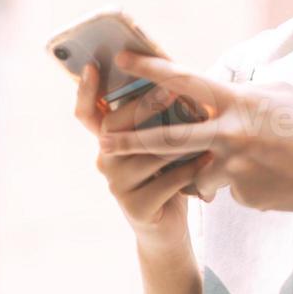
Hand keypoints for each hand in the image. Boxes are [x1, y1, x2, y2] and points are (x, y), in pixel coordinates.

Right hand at [73, 61, 211, 249]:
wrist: (167, 227)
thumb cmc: (166, 173)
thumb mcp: (159, 141)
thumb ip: (156, 115)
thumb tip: (170, 74)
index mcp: (108, 140)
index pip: (87, 112)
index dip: (84, 91)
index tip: (91, 66)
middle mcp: (105, 160)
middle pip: (115, 127)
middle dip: (145, 107)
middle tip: (172, 91)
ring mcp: (117, 186)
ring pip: (146, 154)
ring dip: (178, 141)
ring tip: (204, 127)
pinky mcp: (135, 208)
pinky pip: (165, 182)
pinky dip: (189, 169)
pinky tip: (208, 159)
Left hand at [99, 50, 292, 211]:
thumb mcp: (276, 93)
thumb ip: (241, 92)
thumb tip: (219, 89)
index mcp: (237, 101)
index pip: (185, 81)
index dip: (152, 68)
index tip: (124, 59)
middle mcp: (230, 133)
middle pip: (169, 138)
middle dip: (133, 140)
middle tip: (104, 142)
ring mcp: (235, 166)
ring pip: (198, 171)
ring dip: (207, 169)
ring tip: (243, 162)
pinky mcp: (243, 194)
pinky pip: (227, 188)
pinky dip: (239, 183)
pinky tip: (270, 179)